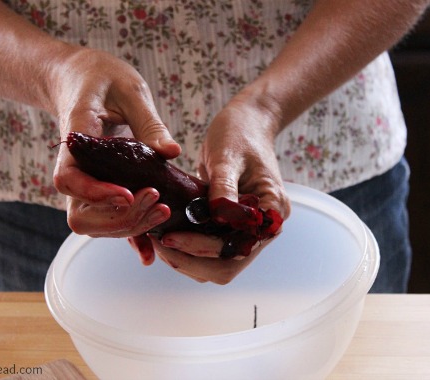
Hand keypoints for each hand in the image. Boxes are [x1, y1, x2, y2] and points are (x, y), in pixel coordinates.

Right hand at [51, 47, 180, 239]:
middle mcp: (73, 166)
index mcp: (75, 138)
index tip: (127, 194)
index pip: (69, 178)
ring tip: (163, 212)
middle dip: (119, 217)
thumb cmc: (102, 77)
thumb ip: (149, 122)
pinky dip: (125, 233)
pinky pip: (105, 217)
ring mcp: (83, 180)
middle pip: (80, 213)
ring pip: (91, 222)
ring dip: (126, 226)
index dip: (95, 194)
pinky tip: (147, 250)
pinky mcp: (97, 186)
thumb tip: (173, 152)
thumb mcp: (130, 90)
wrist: (79, 79)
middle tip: (157, 204)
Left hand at [145, 95, 290, 283]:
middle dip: (190, 261)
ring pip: (216, 263)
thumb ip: (224, 186)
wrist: (247, 123)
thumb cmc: (240, 134)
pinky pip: (210, 248)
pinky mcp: (231, 226)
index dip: (203, 249)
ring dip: (187, 258)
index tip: (172, 238)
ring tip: (158, 240)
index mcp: (272, 212)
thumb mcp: (228, 155)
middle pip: (227, 266)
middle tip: (158, 244)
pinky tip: (167, 234)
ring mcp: (247, 229)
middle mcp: (263, 228)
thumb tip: (216, 215)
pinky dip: (188, 247)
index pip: (237, 247)